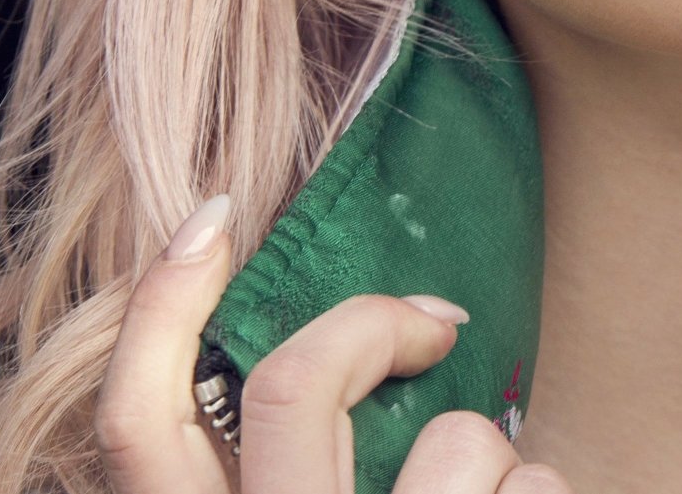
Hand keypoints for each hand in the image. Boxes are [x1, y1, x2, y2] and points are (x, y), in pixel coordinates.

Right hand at [94, 195, 575, 493]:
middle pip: (298, 384)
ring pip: (455, 443)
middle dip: (377, 323)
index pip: (135, 422)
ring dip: (496, 455)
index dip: (162, 301)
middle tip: (429, 320)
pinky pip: (530, 487)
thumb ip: (274, 483)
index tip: (218, 214)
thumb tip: (326, 369)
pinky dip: (546, 493)